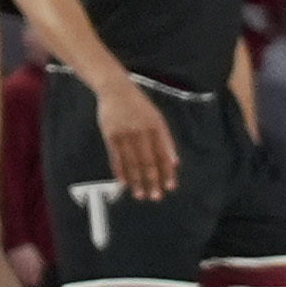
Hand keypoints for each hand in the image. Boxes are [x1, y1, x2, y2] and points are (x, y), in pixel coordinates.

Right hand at [88, 72, 180, 200]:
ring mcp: (125, 134)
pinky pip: (116, 158)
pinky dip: (120, 172)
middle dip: (152, 181)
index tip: (170, 187)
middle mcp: (142, 132)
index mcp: (156, 128)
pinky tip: (124, 183)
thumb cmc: (139, 105)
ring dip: (137, 181)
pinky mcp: (111, 136)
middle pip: (148, 161)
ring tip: (140, 195)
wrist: (115, 90)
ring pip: (132, 163)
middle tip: (155, 197)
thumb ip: (166, 141)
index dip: (167, 172)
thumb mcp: (157, 119)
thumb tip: (174, 162)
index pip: (164, 154)